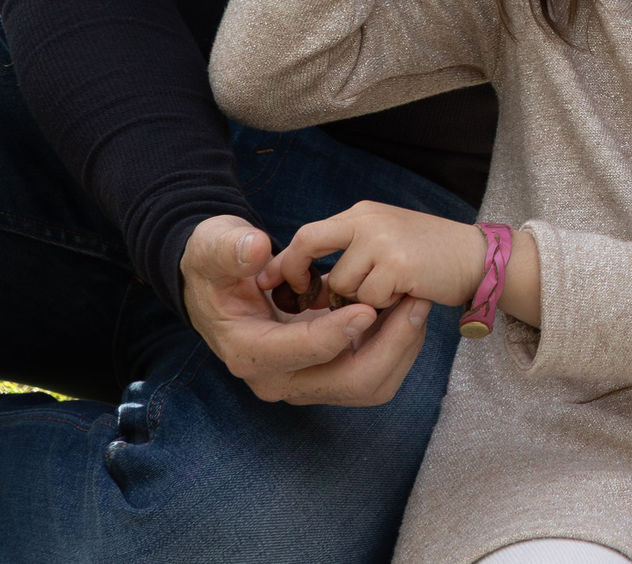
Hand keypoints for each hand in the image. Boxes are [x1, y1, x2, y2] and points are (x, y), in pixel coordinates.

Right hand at [182, 214, 432, 405]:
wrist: (221, 280)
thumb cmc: (217, 263)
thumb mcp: (213, 246)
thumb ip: (229, 249)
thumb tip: (255, 250)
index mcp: (249, 352)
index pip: (300, 353)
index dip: (335, 334)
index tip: (368, 307)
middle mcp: (279, 377)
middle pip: (348, 382)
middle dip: (390, 345)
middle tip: (414, 302)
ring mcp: (306, 378)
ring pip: (369, 383)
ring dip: (401, 346)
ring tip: (418, 301)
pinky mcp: (328, 371)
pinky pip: (374, 370)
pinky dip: (397, 344)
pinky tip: (408, 307)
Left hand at [263, 201, 487, 313]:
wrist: (477, 257)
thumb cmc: (429, 257)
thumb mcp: (383, 245)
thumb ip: (349, 257)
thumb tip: (308, 286)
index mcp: (362, 214)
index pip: (308, 232)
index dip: (286, 262)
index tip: (268, 283)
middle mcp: (368, 219)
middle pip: (308, 242)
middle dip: (298, 274)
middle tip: (306, 297)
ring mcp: (384, 239)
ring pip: (340, 283)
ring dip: (357, 299)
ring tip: (386, 293)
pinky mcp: (399, 263)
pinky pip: (368, 298)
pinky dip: (382, 304)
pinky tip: (402, 295)